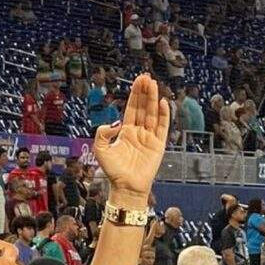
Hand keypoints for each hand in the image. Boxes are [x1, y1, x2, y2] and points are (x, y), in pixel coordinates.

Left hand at [93, 71, 166, 196]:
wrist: (125, 187)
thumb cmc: (113, 170)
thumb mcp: (100, 148)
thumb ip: (103, 132)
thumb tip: (115, 123)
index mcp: (126, 131)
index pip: (132, 108)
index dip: (135, 94)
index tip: (138, 81)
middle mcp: (139, 132)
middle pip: (143, 107)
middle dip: (144, 92)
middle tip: (146, 77)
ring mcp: (149, 138)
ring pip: (152, 114)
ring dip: (153, 99)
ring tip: (153, 84)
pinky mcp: (158, 146)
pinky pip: (162, 127)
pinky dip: (163, 115)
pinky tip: (163, 103)